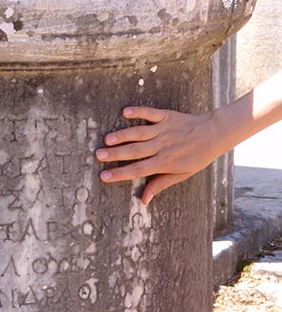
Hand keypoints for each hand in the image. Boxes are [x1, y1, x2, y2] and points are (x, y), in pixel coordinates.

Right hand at [96, 106, 219, 204]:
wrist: (214, 133)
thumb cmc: (197, 157)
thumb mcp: (181, 175)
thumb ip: (160, 184)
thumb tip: (144, 200)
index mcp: (164, 162)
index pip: (138, 170)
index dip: (120, 174)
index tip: (104, 176)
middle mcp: (162, 146)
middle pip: (134, 151)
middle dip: (115, 154)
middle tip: (98, 155)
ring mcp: (163, 130)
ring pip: (139, 133)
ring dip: (122, 135)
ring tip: (106, 139)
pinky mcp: (166, 116)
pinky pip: (150, 113)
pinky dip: (138, 112)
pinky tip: (124, 112)